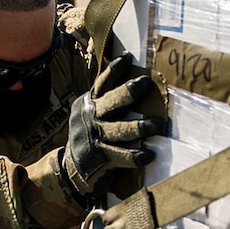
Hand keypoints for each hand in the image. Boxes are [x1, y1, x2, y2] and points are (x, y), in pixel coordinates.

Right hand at [61, 54, 161, 198]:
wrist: (71, 170)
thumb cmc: (91, 138)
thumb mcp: (92, 117)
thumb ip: (106, 104)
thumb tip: (135, 86)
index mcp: (87, 105)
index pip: (102, 84)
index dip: (114, 70)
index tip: (128, 58)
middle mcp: (88, 118)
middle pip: (110, 102)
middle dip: (128, 92)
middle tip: (146, 84)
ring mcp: (92, 138)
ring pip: (119, 129)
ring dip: (140, 127)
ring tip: (157, 125)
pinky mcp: (98, 158)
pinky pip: (121, 156)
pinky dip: (136, 156)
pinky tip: (149, 155)